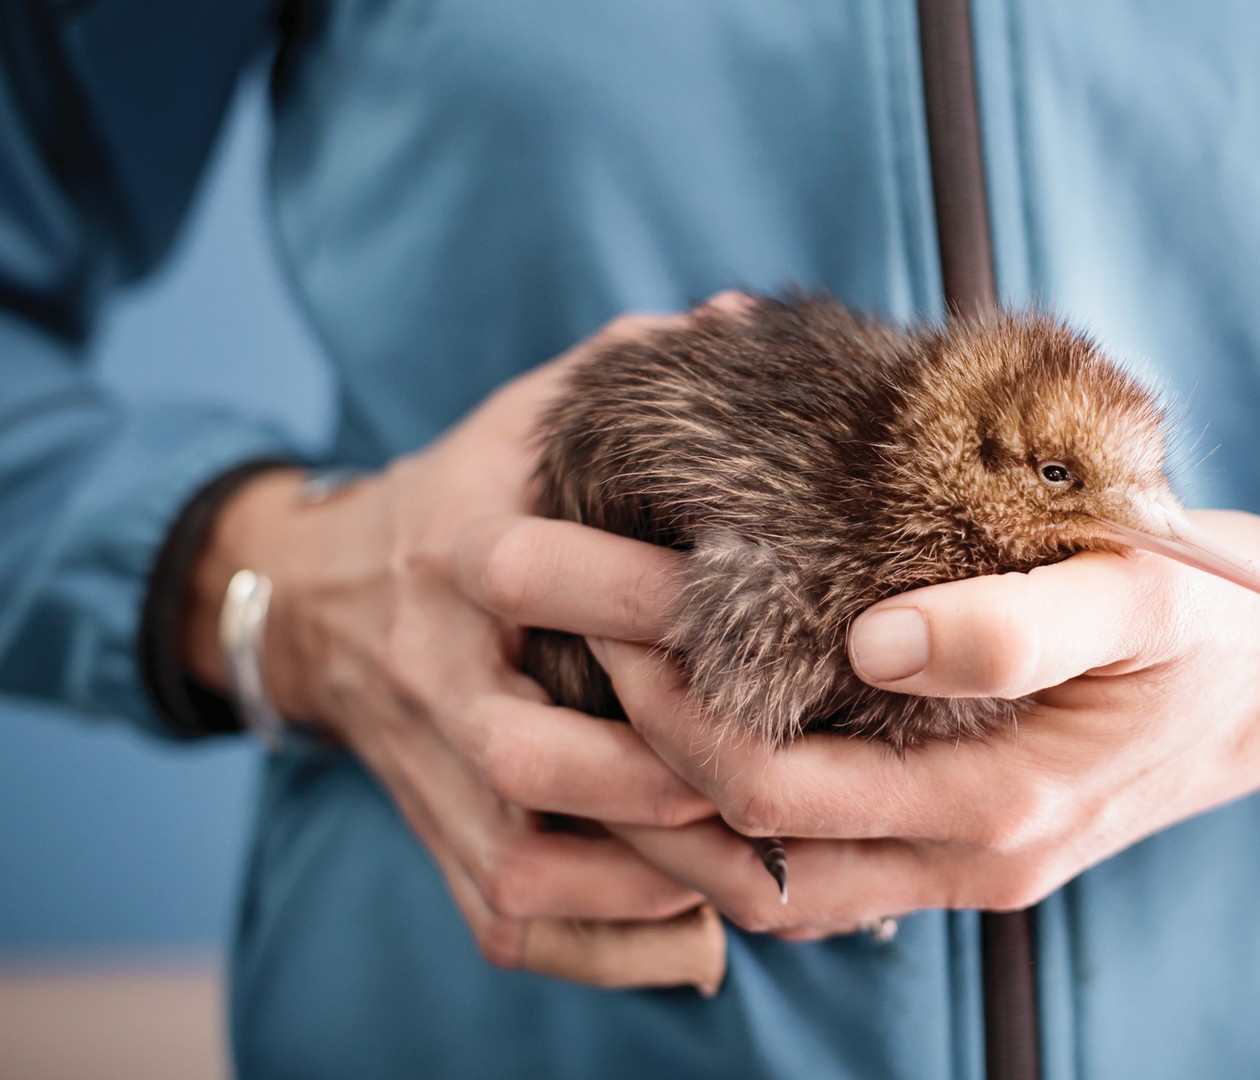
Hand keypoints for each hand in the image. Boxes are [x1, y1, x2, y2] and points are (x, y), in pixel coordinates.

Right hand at [183, 308, 735, 987]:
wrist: (319, 597)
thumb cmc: (469, 497)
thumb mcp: (529, 417)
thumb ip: (631, 369)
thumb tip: (745, 319)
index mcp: (464, 550)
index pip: (544, 581)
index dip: (656, 606)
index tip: (780, 618)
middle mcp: (438, 671)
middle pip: (531, 756)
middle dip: (662, 777)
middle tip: (788, 778)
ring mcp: (429, 768)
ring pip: (525, 861)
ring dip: (649, 879)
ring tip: (770, 872)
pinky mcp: (435, 837)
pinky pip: (510, 921)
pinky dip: (607, 948)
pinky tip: (699, 935)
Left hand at [596, 511, 1259, 935]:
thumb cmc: (1226, 621)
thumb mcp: (1146, 594)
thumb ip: (1015, 624)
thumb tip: (868, 639)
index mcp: (998, 809)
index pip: (774, 792)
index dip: (671, 714)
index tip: (605, 613)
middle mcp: (967, 860)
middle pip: (745, 857)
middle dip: (632, 771)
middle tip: (553, 654)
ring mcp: (964, 862)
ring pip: (772, 878)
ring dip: (674, 806)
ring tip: (593, 703)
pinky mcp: (965, 836)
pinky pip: (823, 858)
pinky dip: (742, 813)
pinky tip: (697, 733)